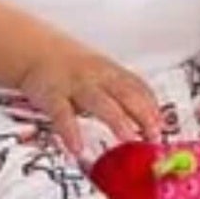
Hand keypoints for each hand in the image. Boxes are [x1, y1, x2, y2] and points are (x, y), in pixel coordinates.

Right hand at [19, 41, 162, 156]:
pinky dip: (71, 131)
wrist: (35, 50)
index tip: (164, 126)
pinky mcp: (52, 95)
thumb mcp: (101, 73)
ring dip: (117, 120)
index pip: (139, 88)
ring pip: (100, 102)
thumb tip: (146, 118)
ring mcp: (76, 85)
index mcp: (112, 72)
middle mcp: (98, 76)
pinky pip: (62, 115)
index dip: (153, 107)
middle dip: (143, 114)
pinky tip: (78, 148)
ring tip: (129, 140)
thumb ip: (120, 92)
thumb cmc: (73, 67)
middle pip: (126, 94)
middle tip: (155, 135)